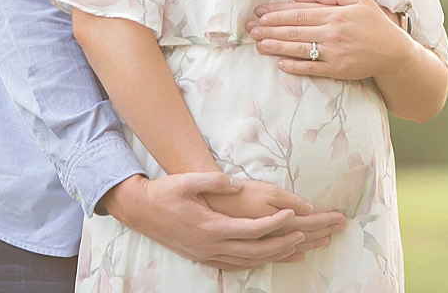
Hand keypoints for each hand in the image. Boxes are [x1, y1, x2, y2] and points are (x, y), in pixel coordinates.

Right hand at [99, 173, 342, 269]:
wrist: (141, 211)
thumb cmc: (166, 193)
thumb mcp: (188, 181)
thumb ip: (214, 181)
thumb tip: (237, 184)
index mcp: (211, 227)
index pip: (251, 230)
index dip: (275, 223)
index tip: (294, 213)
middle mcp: (211, 246)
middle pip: (255, 251)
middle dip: (283, 245)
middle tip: (306, 236)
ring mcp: (207, 255)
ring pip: (247, 261)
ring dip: (273, 256)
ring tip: (297, 249)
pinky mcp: (204, 258)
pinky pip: (235, 265)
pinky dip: (255, 263)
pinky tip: (267, 260)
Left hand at [248, 0, 415, 79]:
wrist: (394, 53)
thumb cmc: (376, 23)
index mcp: (335, 14)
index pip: (300, 13)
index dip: (278, 13)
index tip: (260, 13)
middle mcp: (332, 33)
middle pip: (295, 30)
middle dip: (270, 29)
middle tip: (251, 29)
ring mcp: (334, 53)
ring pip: (299, 49)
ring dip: (277, 46)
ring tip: (258, 44)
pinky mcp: (337, 70)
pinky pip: (311, 68)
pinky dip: (294, 66)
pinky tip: (279, 63)